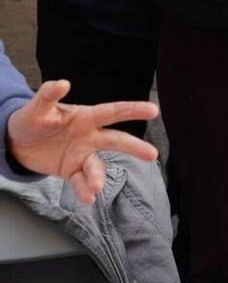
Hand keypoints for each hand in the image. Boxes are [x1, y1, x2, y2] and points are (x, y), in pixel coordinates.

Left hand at [7, 80, 158, 204]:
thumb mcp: (37, 106)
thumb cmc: (32, 119)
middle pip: (116, 141)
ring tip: (96, 187)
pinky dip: (84, 191)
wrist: (18, 143)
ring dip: (98, 177)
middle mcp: (90, 136)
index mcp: (86, 117)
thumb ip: (49, 94)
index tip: (153, 110)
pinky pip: (81, 182)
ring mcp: (82, 155)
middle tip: (152, 154)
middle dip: (134, 147)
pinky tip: (88, 199)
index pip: (113, 112)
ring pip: (97, 167)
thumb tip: (63, 83)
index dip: (133, 110)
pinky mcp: (71, 171)